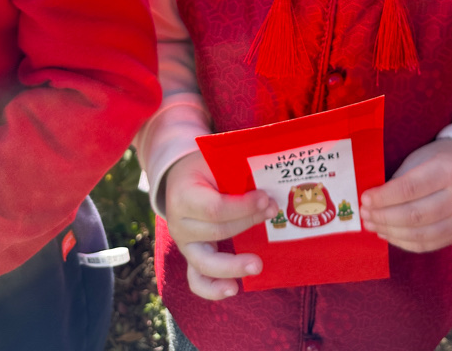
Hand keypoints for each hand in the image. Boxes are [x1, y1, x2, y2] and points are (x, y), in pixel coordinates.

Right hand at [164, 152, 277, 299]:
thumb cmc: (205, 169)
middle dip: (248, 222)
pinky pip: (196, 280)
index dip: (242, 207)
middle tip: (272, 211)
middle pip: (217, 231)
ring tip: (257, 266)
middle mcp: (179, 224)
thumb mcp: (216, 162)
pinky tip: (233, 289)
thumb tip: (269, 190)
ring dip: (232, 265)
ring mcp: (184, 244)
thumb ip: (236, 175)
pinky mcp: (191, 256)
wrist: (182, 178)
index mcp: (184, 196)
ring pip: (205, 262)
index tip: (266, 198)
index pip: (215, 209)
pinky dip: (212, 289)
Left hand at [359, 138, 451, 252]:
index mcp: (448, 171)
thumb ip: (400, 180)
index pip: (410, 188)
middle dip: (384, 217)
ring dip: (390, 232)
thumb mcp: (420, 158)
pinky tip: (387, 234)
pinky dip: (403, 242)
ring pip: (419, 234)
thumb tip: (373, 202)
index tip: (365, 199)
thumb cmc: (438, 158)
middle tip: (364, 214)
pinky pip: (427, 245)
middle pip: (414, 215)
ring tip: (371, 225)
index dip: (384, 197)